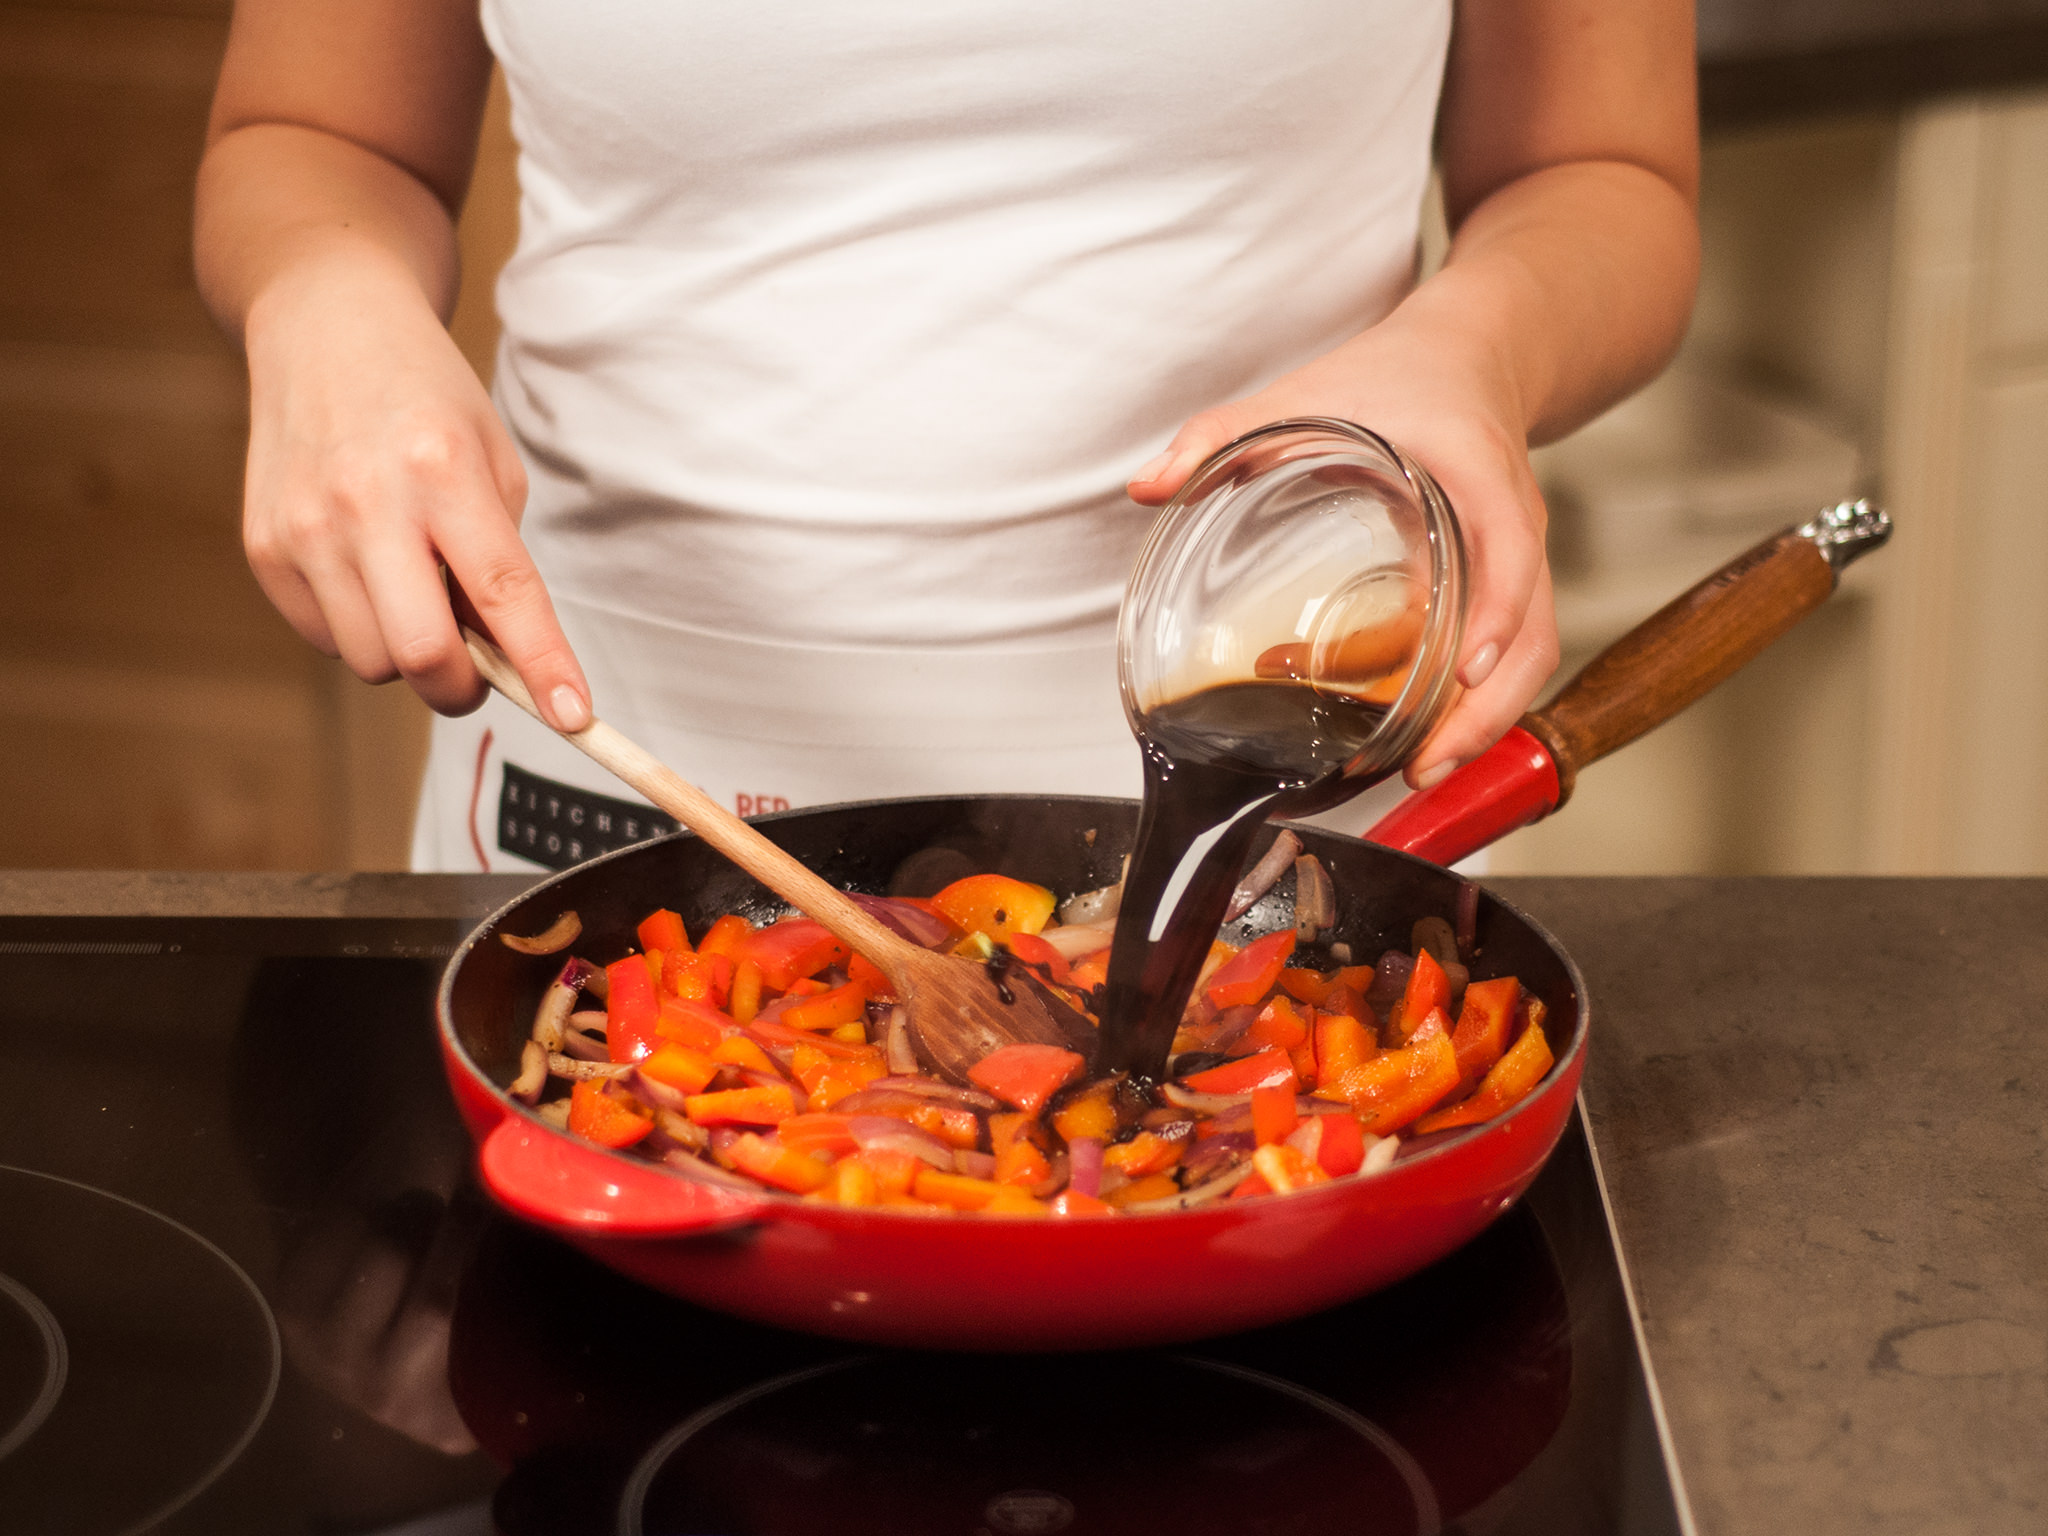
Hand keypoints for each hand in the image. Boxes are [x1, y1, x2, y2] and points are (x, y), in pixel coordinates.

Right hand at [240, 256, 590, 729]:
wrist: (324, 329)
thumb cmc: (427, 401)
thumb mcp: (493, 460)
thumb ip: (503, 562)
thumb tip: (508, 663)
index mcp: (443, 470)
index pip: (504, 593)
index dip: (542, 665)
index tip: (574, 717)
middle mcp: (366, 501)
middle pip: (422, 654)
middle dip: (465, 688)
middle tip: (482, 672)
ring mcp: (304, 527)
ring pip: (372, 661)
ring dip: (410, 657)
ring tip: (418, 592)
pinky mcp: (264, 548)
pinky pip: (327, 639)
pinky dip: (362, 632)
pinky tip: (370, 576)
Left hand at [1127, 300, 1558, 789]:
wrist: (1467, 359)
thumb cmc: (1395, 379)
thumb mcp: (1306, 394)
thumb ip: (1223, 434)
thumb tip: (1148, 485)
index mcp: (1479, 479)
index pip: (1512, 554)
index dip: (1500, 617)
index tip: (1467, 672)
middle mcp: (1512, 528)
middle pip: (1532, 635)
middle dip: (1487, 710)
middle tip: (1424, 765)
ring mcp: (1515, 563)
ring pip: (1527, 656)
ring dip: (1483, 723)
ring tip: (1420, 773)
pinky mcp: (1505, 587)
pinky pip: (1508, 654)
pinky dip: (1473, 704)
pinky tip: (1420, 741)